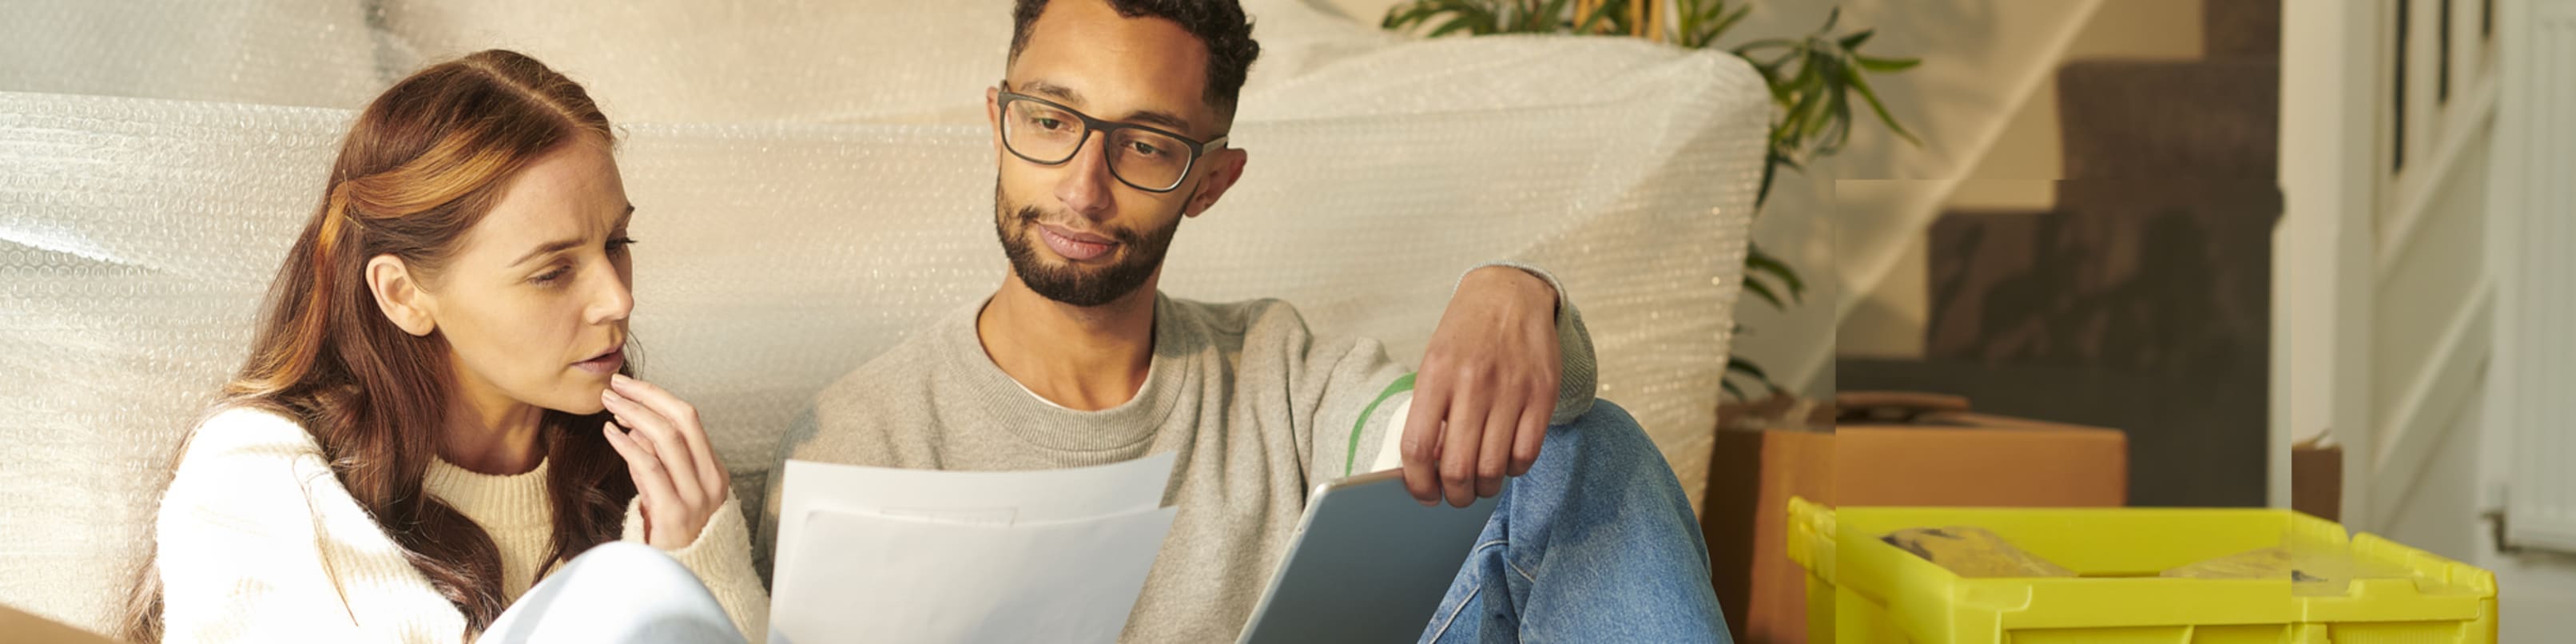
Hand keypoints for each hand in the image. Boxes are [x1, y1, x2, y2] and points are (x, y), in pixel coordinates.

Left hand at [600, 374, 730, 549]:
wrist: (680, 579)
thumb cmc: (672, 537)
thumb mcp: (668, 493)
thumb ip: (656, 461)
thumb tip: (634, 425)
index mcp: (714, 472)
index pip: (689, 420)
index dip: (657, 396)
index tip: (630, 386)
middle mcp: (710, 480)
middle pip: (682, 420)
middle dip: (646, 396)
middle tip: (616, 385)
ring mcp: (695, 496)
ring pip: (667, 439)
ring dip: (633, 414)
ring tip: (608, 405)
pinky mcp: (674, 512)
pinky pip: (650, 467)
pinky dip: (627, 445)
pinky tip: (610, 433)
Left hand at [1400, 266, 1560, 506]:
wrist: (1510, 292)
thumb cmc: (1466, 333)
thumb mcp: (1434, 362)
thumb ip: (1430, 410)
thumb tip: (1429, 467)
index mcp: (1436, 374)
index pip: (1417, 447)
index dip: (1418, 483)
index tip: (1424, 494)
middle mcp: (1473, 382)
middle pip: (1458, 467)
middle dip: (1455, 495)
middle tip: (1456, 496)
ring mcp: (1511, 389)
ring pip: (1494, 468)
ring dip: (1485, 488)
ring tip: (1481, 483)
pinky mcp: (1542, 393)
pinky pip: (1527, 453)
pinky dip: (1514, 469)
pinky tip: (1506, 460)